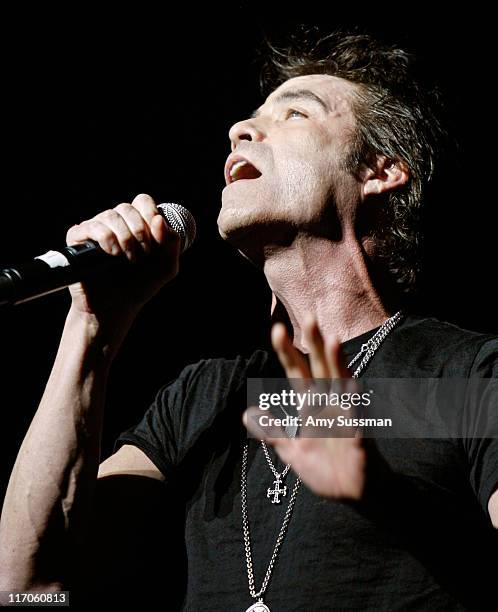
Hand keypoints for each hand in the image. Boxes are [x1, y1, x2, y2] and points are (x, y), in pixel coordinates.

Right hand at [65, 193, 179, 322]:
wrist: (116, 308)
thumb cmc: (140, 286)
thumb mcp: (166, 266)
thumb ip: (172, 242)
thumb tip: (159, 218)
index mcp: (135, 224)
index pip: (142, 201)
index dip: (150, 213)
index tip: (156, 239)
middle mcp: (115, 223)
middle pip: (127, 207)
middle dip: (140, 231)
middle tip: (144, 255)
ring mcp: (95, 230)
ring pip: (110, 215)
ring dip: (125, 237)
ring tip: (129, 259)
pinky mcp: (78, 241)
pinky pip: (91, 226)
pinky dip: (106, 239)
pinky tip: (112, 255)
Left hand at [243, 316, 365, 499]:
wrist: (355, 495)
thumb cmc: (328, 471)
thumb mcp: (292, 453)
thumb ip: (273, 432)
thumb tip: (248, 414)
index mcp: (311, 407)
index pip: (297, 373)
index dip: (288, 353)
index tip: (276, 330)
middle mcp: (328, 403)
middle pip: (319, 367)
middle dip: (313, 343)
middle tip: (307, 315)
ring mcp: (344, 413)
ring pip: (339, 381)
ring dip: (334, 360)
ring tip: (329, 338)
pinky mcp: (357, 430)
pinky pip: (353, 409)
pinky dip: (350, 394)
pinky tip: (347, 379)